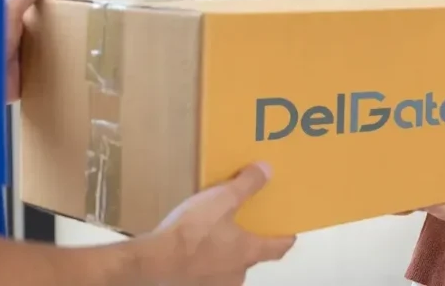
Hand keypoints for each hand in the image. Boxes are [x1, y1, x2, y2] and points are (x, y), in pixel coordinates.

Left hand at [4, 0, 112, 101]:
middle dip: (87, 10)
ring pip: (67, 40)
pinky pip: (61, 68)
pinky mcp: (35, 76)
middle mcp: (30, 29)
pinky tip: (89, 66)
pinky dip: (76, 66)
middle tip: (110, 11)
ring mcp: (34, 52)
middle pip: (65, 14)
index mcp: (23, 10)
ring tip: (105, 36)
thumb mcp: (7, 8)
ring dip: (85, 38)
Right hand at [147, 162, 296, 285]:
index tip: (288, 231)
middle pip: (252, 257)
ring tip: (212, 234)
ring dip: (225, 253)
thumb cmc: (194, 231)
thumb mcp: (222, 199)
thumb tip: (267, 170)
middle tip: (242, 225)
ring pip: (228, 266)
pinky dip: (205, 261)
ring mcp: (216, 283)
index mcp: (249, 252)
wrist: (156, 261)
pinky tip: (192, 249)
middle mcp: (237, 273)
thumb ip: (247, 185)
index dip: (285, 238)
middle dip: (248, 242)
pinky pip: (207, 272)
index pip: (278, 248)